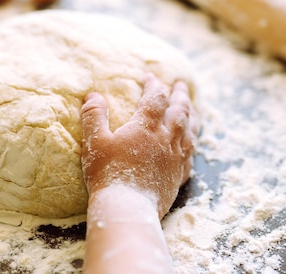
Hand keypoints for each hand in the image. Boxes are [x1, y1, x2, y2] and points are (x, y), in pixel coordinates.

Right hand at [80, 73, 197, 218]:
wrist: (127, 208)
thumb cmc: (108, 174)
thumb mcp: (95, 142)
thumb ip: (94, 116)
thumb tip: (93, 94)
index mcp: (146, 127)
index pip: (155, 98)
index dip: (153, 85)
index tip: (149, 77)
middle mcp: (166, 139)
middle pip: (180, 110)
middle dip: (180, 94)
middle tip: (181, 84)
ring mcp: (175, 157)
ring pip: (190, 130)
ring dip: (192, 114)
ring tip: (192, 107)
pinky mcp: (178, 175)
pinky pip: (190, 154)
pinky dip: (192, 142)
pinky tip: (190, 142)